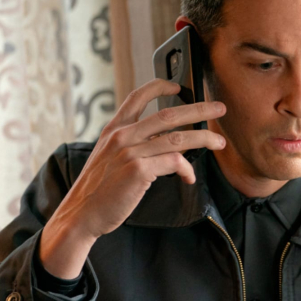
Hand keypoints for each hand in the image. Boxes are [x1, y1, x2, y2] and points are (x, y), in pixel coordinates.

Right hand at [49, 78, 226, 240]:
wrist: (81, 214)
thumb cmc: (98, 190)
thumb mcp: (108, 157)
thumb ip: (130, 144)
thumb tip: (163, 142)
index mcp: (114, 129)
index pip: (138, 96)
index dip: (160, 87)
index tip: (179, 86)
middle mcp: (122, 136)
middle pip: (169, 114)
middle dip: (199, 109)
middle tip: (218, 108)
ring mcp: (130, 152)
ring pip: (178, 138)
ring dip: (204, 138)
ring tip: (219, 142)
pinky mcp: (138, 170)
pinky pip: (174, 162)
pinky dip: (187, 169)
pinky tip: (189, 177)